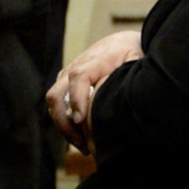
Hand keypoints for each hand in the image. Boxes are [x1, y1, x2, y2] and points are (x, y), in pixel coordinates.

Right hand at [44, 30, 141, 151]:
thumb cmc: (130, 54)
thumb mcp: (134, 61)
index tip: (81, 120)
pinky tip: (81, 139)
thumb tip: (126, 99)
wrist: (121, 42)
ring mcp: (66, 76)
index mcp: (94, 61)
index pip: (78, 77)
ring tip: (84, 146)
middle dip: (65, 122)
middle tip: (84, 144)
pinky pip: (57, 105)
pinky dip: (65, 123)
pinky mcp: (65, 84)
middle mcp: (74, 67)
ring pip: (54, 103)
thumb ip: (129, 75)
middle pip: (56, 94)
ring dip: (64, 127)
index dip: (77, 99)